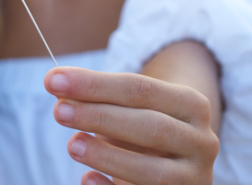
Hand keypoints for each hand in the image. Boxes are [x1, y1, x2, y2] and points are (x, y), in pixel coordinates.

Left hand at [45, 67, 218, 184]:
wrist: (177, 158)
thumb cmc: (142, 123)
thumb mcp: (127, 106)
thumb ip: (97, 97)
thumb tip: (58, 90)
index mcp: (192, 105)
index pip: (140, 88)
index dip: (94, 84)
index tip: (53, 79)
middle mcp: (202, 142)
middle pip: (151, 127)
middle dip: (100, 117)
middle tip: (59, 111)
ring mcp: (194, 178)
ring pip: (153, 172)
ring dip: (107, 157)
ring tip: (72, 144)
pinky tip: (87, 178)